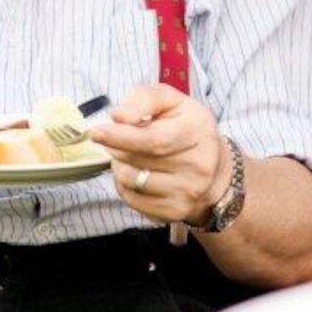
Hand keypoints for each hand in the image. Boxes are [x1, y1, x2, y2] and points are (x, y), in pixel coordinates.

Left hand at [90, 83, 226, 224]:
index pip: (153, 140)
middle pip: (137, 160)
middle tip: (116, 138)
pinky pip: (132, 200)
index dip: (121, 137)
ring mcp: (188, 192)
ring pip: (131, 181)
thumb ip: (143, 99)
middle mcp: (198, 165)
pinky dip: (125, 185)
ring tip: (130, 156)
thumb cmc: (185, 127)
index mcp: (197, 130)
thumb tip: (118, 116)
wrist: (215, 169)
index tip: (96, 132)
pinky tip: (137, 173)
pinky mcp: (175, 212)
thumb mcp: (170, 100)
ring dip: (119, 166)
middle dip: (116, 147)